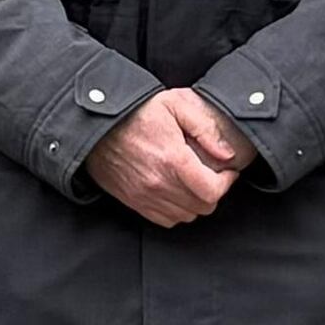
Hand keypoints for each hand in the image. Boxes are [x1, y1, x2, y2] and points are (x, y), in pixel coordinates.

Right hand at [87, 86, 252, 226]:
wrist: (98, 125)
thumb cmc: (136, 112)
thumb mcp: (176, 104)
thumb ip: (205, 128)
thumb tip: (227, 154)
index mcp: (172, 160)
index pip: (212, 191)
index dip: (226, 183)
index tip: (227, 172)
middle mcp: (159, 183)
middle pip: (202, 206)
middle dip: (213, 191)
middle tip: (212, 175)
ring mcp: (145, 196)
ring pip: (186, 215)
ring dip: (195, 202)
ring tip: (194, 183)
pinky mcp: (134, 202)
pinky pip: (165, 220)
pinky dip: (176, 210)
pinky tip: (176, 192)